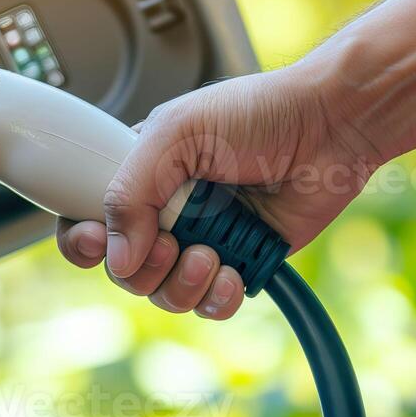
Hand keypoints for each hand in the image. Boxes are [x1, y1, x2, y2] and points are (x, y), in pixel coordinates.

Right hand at [56, 64, 381, 318]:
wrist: (330, 126)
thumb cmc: (259, 112)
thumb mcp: (178, 132)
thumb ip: (132, 190)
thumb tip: (117, 256)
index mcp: (142, 174)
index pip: (89, 220)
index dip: (85, 240)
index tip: (96, 242)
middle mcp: (169, 212)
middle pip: (126, 269)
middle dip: (143, 268)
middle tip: (172, 242)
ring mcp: (205, 240)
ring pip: (166, 293)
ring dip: (182, 284)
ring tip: (209, 254)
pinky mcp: (242, 263)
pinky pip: (211, 304)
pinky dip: (216, 297)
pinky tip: (230, 273)